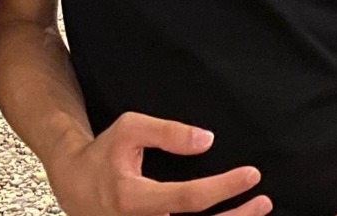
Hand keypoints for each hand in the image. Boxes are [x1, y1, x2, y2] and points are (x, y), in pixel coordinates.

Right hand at [46, 110, 272, 215]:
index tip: (251, 175)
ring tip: (256, 211)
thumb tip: (207, 141)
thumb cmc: (104, 154)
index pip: (188, 198)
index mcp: (134, 198)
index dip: (223, 188)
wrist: (74, 184)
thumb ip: (168, 132)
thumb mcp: (130, 128)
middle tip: (262, 200)